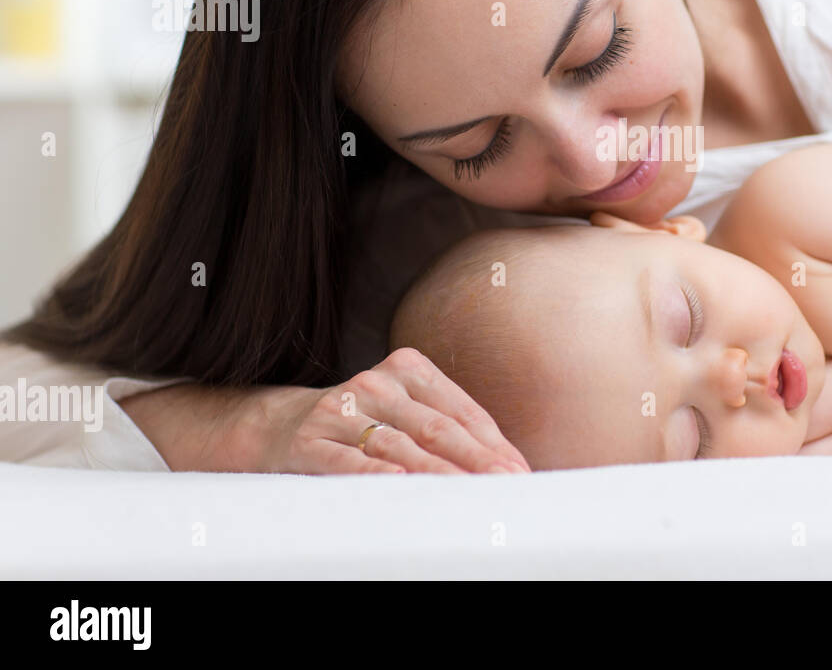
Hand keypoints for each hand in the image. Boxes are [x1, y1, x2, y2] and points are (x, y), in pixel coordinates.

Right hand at [255, 347, 531, 473]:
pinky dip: (375, 471)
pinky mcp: (311, 440)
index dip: (493, 444)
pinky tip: (400, 481)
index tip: (519, 472)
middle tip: (506, 486)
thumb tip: (506, 466)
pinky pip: (348, 460)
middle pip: (437, 428)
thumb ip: (448, 429)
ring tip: (468, 495)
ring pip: (400, 446)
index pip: (462, 411)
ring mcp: (342, 409)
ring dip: (439, 474)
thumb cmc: (361, 424)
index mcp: (408, 369)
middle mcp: (377, 383)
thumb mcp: (404, 413)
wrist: (278, 425)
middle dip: (477, 461)